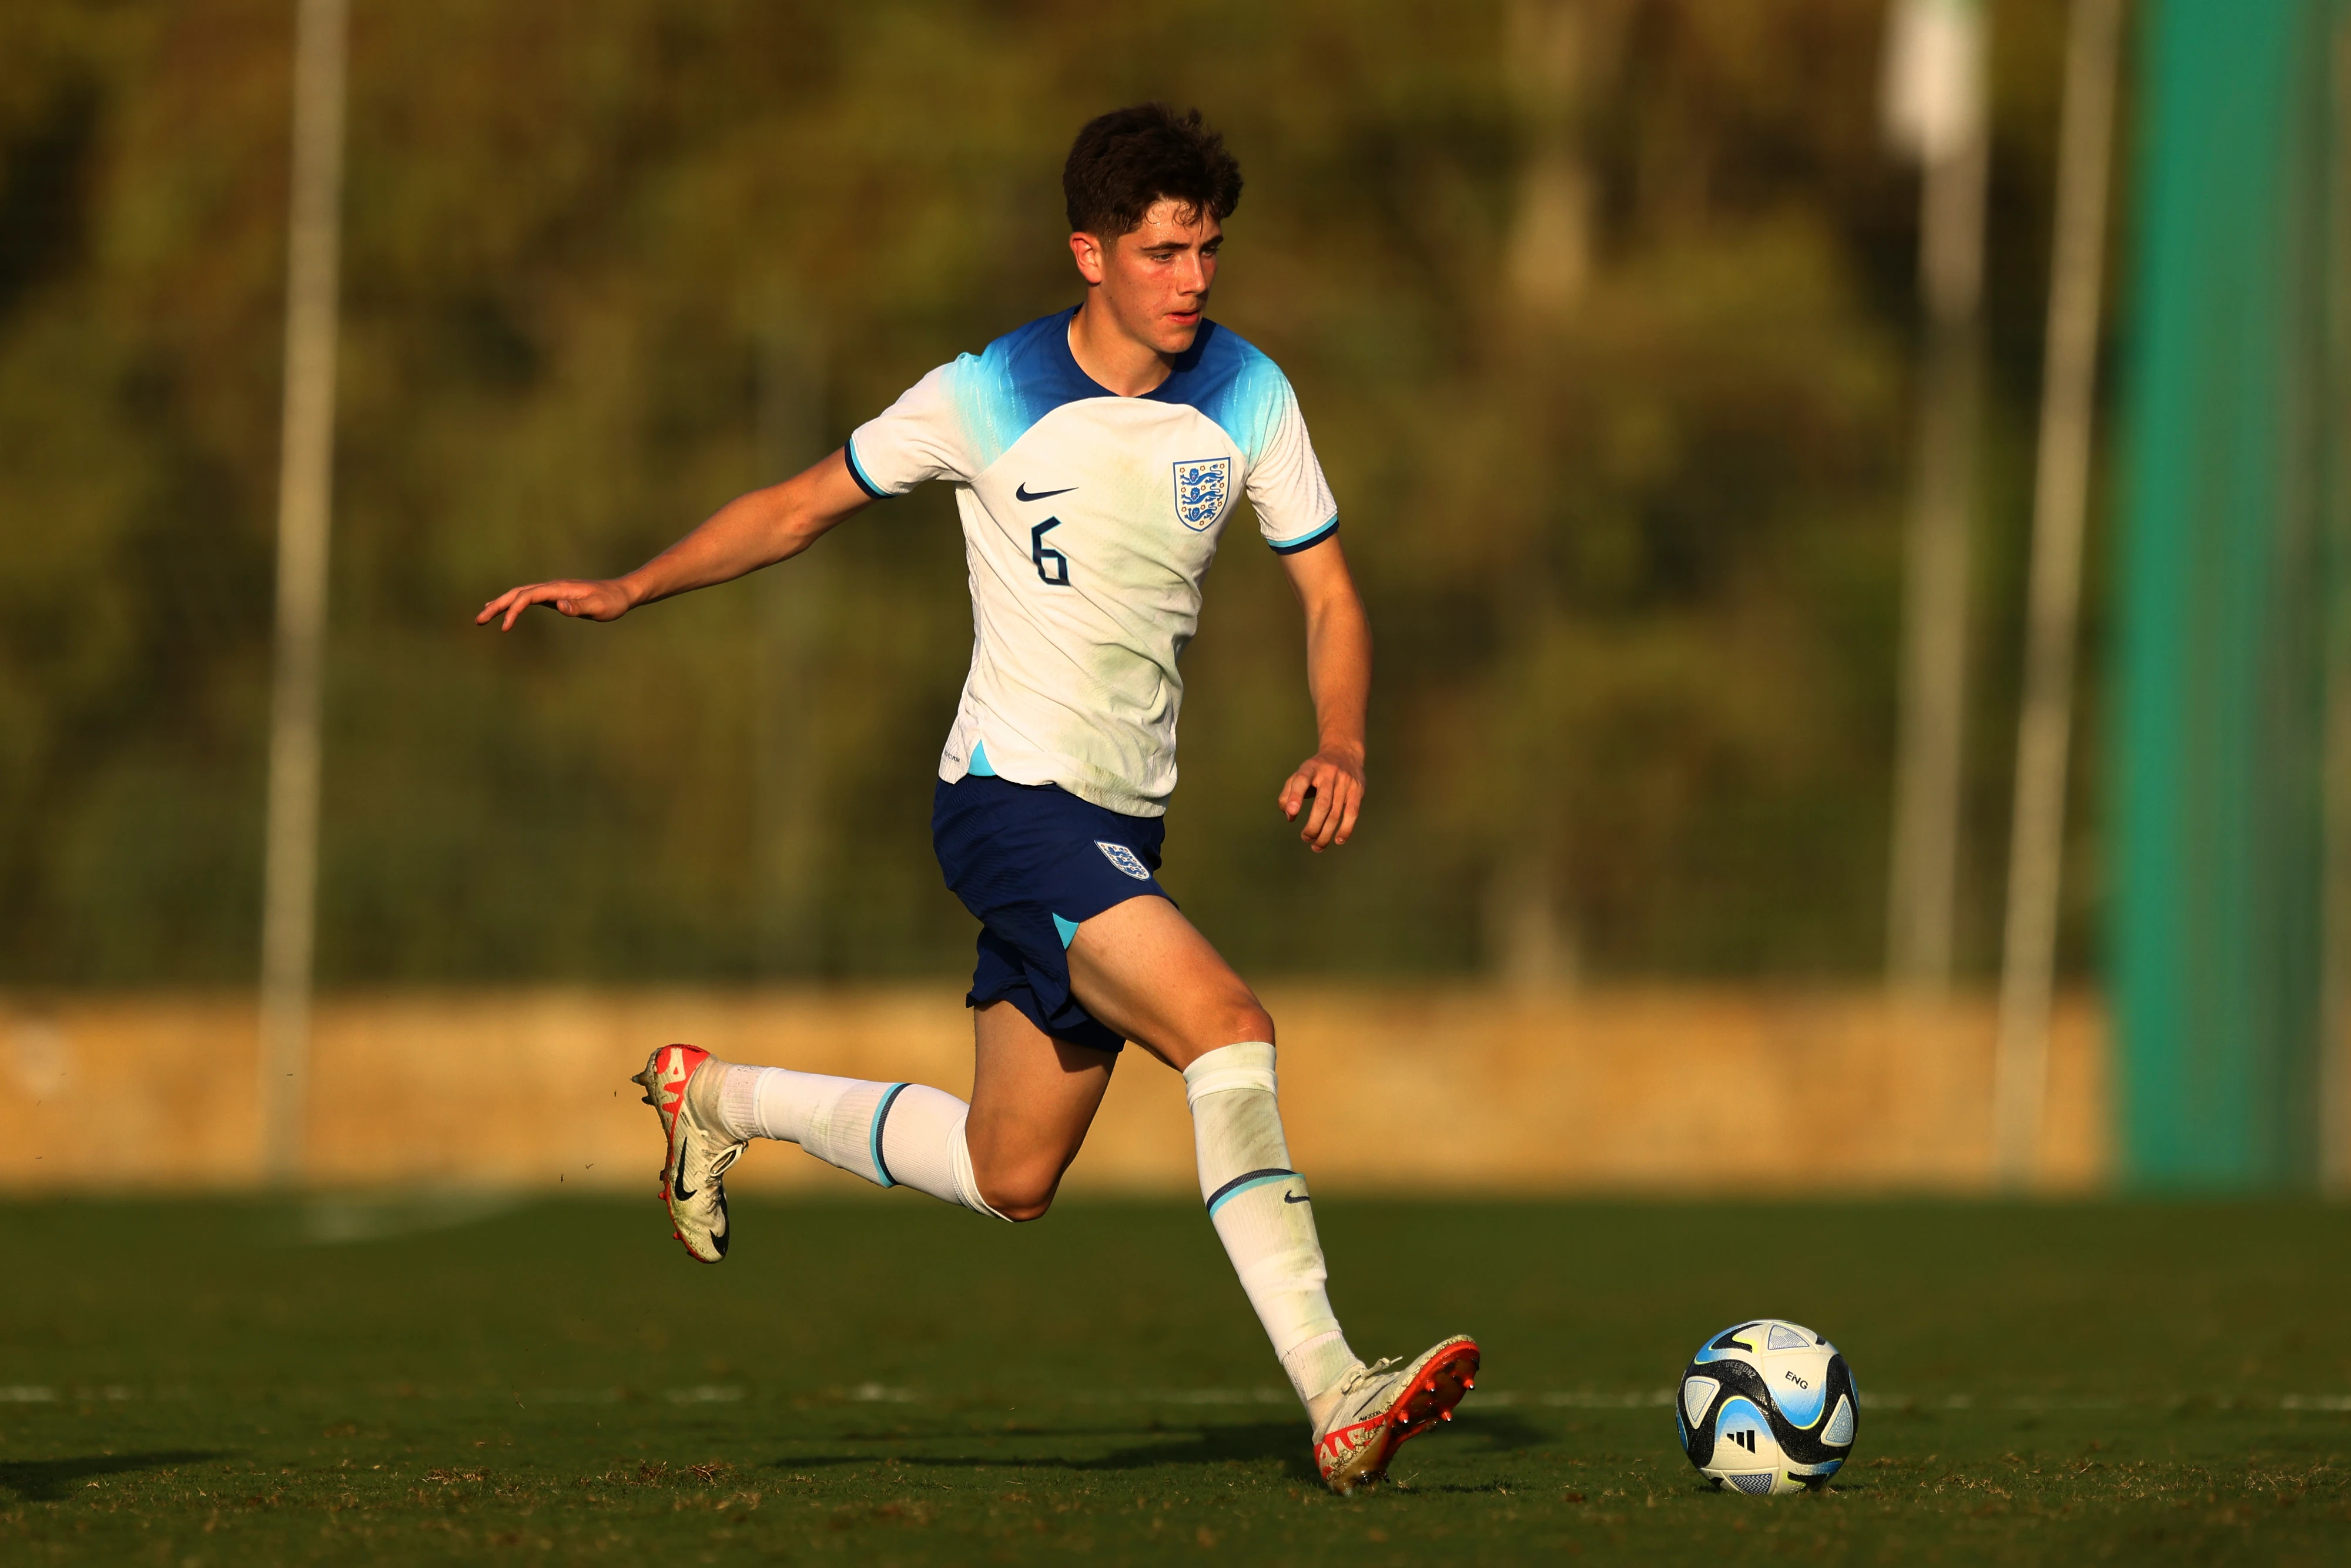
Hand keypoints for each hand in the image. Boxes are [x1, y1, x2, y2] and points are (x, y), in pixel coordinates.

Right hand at [476, 577, 631, 630]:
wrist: (622, 593)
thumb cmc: (612, 602)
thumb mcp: (599, 607)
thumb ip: (579, 606)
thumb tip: (560, 606)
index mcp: (559, 589)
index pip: (528, 596)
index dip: (514, 610)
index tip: (504, 627)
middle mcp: (552, 587)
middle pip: (517, 593)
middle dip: (497, 605)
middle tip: (478, 620)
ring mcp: (552, 591)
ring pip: (520, 595)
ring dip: (501, 604)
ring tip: (483, 616)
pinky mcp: (555, 597)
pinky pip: (528, 599)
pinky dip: (513, 604)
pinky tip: (507, 611)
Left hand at [1277, 746, 1364, 852]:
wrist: (1344, 752)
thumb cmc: (1316, 770)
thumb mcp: (1300, 774)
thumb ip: (1288, 794)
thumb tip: (1289, 816)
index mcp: (1310, 768)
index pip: (1301, 781)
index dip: (1295, 797)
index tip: (1291, 813)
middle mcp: (1328, 773)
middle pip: (1322, 804)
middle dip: (1313, 825)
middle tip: (1305, 838)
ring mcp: (1345, 782)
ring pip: (1336, 812)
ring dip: (1326, 833)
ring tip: (1317, 846)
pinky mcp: (1358, 790)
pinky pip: (1352, 813)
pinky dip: (1346, 829)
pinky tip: (1338, 840)